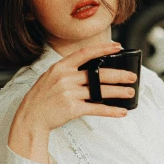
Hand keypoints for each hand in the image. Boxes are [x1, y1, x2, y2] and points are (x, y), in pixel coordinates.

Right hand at [8, 42, 137, 163]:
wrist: (30, 117)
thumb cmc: (41, 98)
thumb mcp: (50, 77)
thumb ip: (68, 71)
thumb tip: (90, 69)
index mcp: (60, 67)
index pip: (85, 53)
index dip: (103, 49)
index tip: (117, 47)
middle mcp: (65, 78)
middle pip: (98, 74)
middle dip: (119, 75)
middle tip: (132, 76)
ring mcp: (69, 93)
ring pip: (100, 90)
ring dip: (118, 92)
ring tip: (130, 93)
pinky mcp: (72, 108)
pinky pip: (96, 108)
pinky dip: (110, 111)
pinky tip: (120, 111)